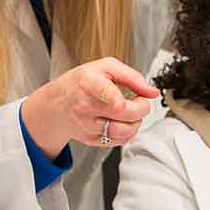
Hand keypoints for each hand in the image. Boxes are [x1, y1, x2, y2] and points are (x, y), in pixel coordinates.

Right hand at [21, 58, 159, 157]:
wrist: (57, 104)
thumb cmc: (82, 82)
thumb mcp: (105, 67)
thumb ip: (132, 77)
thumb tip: (151, 92)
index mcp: (88, 83)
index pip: (103, 92)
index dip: (114, 99)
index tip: (120, 103)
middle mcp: (86, 106)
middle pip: (123, 114)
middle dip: (141, 108)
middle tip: (140, 101)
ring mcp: (87, 125)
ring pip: (124, 131)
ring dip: (136, 123)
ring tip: (132, 112)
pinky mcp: (90, 139)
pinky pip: (119, 141)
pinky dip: (128, 133)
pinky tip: (123, 122)